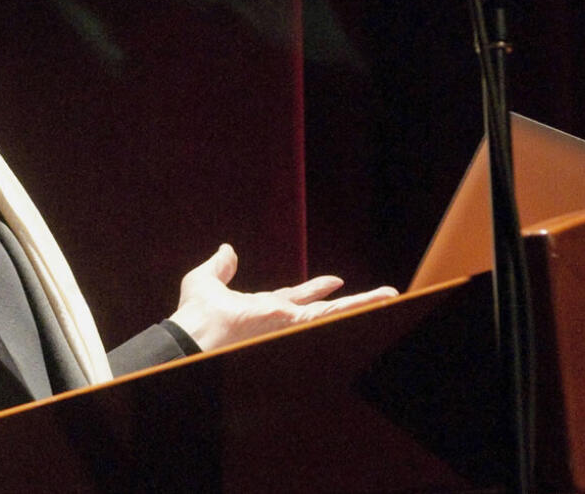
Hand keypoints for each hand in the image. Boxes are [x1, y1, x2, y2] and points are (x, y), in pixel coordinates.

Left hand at [168, 244, 397, 350]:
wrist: (194, 333)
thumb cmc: (194, 314)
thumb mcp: (207, 279)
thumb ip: (220, 266)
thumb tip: (227, 250)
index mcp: (262, 306)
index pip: (294, 296)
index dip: (314, 288)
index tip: (334, 280)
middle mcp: (279, 317)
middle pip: (321, 307)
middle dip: (347, 303)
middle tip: (376, 295)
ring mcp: (288, 322)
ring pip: (332, 312)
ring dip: (362, 305)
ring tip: (390, 297)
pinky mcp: (293, 322)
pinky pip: (330, 313)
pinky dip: (356, 307)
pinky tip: (380, 300)